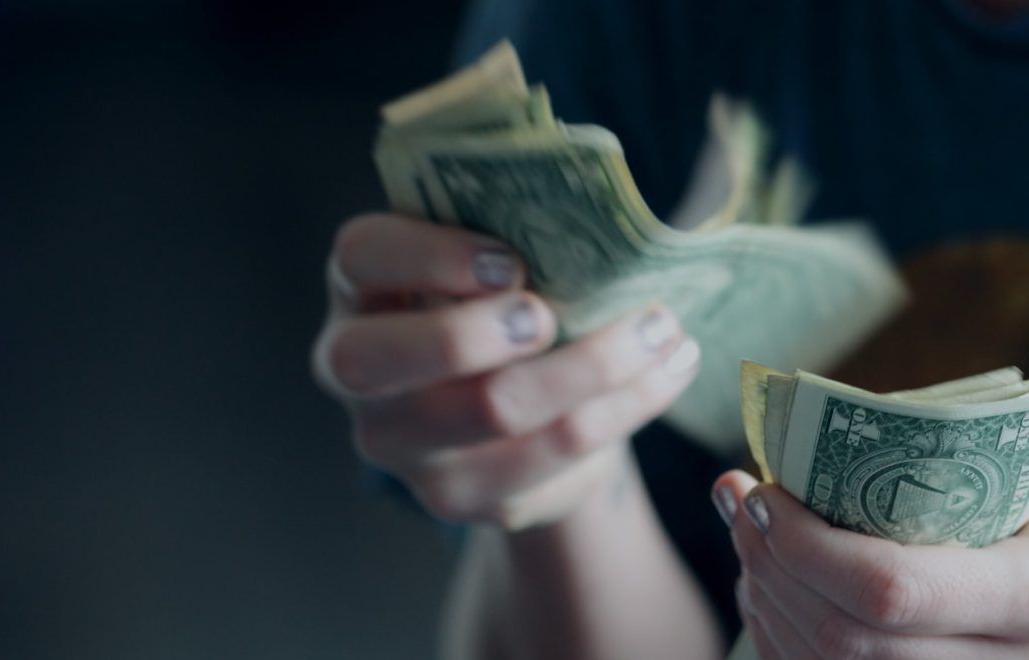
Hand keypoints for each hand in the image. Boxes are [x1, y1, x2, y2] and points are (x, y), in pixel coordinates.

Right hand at [312, 213, 700, 528]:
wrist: (521, 412)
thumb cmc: (505, 305)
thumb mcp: (493, 261)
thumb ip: (514, 234)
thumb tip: (599, 215)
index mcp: (361, 289)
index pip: (362, 257)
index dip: (428, 255)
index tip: (510, 260)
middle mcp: (358, 373)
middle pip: (387, 359)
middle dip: (476, 333)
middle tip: (551, 315)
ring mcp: (405, 445)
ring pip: (493, 410)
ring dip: (594, 365)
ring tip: (662, 329)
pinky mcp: (465, 495)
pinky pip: (555, 454)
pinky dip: (627, 405)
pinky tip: (670, 369)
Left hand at [713, 462, 1028, 658]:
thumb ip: (936, 480)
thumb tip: (807, 458)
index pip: (887, 591)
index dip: (803, 545)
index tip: (763, 488)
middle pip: (843, 645)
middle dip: (770, 567)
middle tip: (739, 499)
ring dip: (769, 608)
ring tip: (753, 540)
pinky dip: (796, 649)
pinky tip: (780, 593)